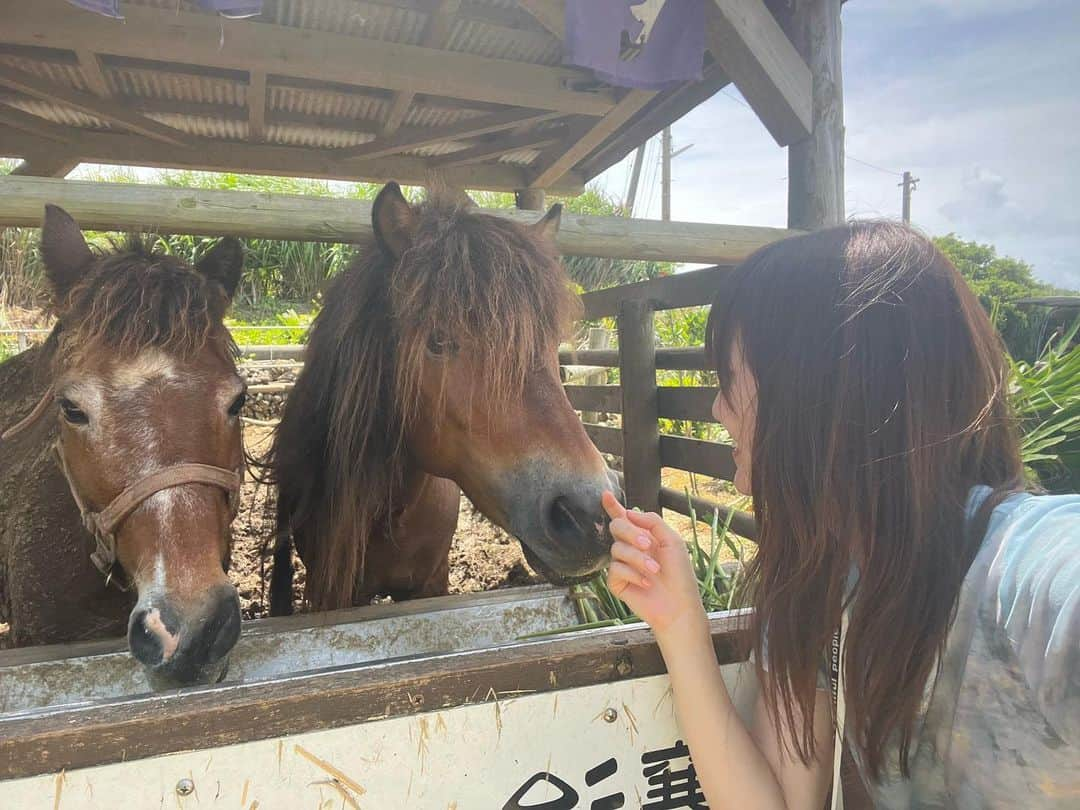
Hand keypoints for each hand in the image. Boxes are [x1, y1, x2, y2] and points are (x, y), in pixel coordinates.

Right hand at [602, 491, 708, 639]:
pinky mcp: (617, 583)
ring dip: (639, 558)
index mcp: (644, 537)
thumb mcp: (672, 541)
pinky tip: (647, 583)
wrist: (679, 605)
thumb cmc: (680, 575)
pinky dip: (633, 574)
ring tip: (655, 571)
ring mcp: (622, 565)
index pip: (626, 518)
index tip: (605, 495)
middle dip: (631, 533)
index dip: (614, 506)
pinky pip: (615, 569)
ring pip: (617, 549)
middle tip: (648, 545)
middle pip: (617, 527)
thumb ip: (652, 522)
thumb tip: (629, 512)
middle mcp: (631, 548)